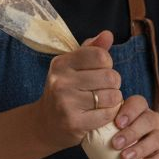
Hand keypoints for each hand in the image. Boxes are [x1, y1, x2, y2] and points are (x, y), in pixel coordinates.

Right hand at [31, 30, 122, 148]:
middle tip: (104, 89)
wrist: (45, 124)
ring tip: (103, 101)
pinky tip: (100, 113)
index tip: (100, 71)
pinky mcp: (74, 122)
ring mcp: (66, 103)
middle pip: (110, 76)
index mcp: (61, 63)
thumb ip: (92, 49)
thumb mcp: (73, 67)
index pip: (100, 56)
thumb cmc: (65, 91)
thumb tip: (108, 34)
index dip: (107, 64)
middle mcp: (61, 81)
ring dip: (114, 99)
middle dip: (113, 84)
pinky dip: (110, 114)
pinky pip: (107, 114)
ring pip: (112, 96)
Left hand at [110, 93, 158, 158]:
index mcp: (137, 113)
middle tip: (116, 144)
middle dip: (131, 131)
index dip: (129, 111)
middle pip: (148, 119)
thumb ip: (99, 152)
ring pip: (157, 137)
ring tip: (125, 158)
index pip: (137, 102)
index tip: (117, 123)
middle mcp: (152, 121)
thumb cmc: (118, 150)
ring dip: (140, 147)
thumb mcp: (107, 146)